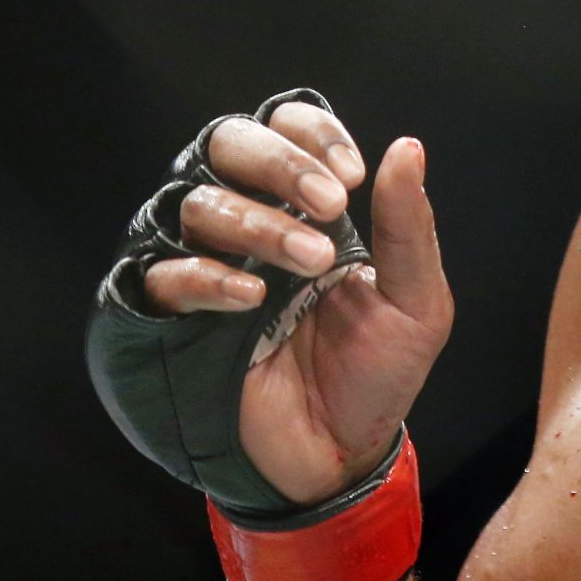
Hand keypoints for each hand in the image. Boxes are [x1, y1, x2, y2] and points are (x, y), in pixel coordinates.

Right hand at [89, 91, 455, 511]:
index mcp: (307, 206)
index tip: (352, 177)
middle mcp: (252, 219)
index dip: (312, 134)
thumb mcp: (415, 302)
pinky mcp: (175, 316)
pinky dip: (207, 275)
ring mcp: (209, 262)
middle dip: (279, 163)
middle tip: (329, 203)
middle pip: (229, 144)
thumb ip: (408, 227)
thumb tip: (407, 147)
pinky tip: (252, 296)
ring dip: (259, 223)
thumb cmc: (376, 375)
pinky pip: (166, 274)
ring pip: (199, 203)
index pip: (287, 127)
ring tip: (309, 265)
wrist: (339, 453)